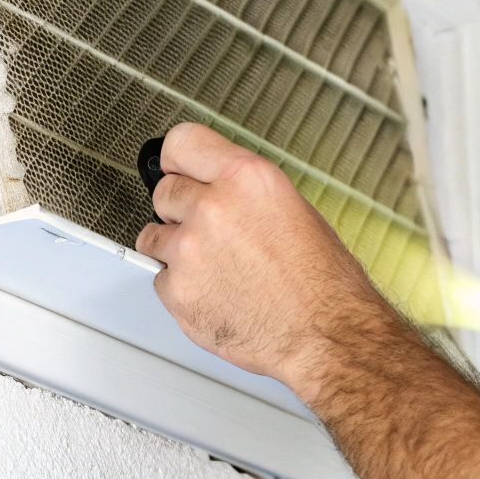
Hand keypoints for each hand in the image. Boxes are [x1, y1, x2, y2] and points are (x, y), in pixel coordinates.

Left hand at [133, 123, 390, 386]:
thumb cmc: (323, 282)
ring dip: (174, 250)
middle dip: (181, 210)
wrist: (326, 335)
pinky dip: (180, 288)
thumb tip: (217, 188)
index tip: (177, 170)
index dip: (178, 161)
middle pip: (164, 192)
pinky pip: (159, 279)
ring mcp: (190, 250)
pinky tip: (215, 293)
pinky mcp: (177, 290)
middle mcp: (213, 207)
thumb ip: (245, 192)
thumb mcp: (294, 209)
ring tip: (215, 268)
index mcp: (246, 178)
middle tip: (210, 233)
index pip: (181, 143)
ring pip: (153, 237)